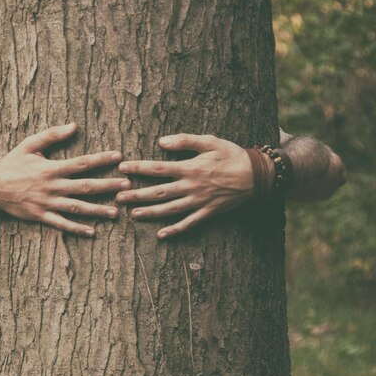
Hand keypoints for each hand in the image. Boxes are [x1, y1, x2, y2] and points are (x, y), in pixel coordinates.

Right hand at [0, 123, 129, 235]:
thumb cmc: (12, 163)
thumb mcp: (30, 144)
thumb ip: (52, 135)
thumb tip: (74, 125)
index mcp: (51, 168)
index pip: (82, 163)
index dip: (101, 160)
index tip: (118, 157)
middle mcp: (52, 187)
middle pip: (85, 187)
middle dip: (108, 186)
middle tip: (127, 186)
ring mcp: (48, 203)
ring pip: (78, 208)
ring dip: (98, 210)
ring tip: (117, 212)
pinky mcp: (41, 216)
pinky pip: (62, 224)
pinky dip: (77, 229)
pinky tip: (92, 232)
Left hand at [117, 134, 261, 238]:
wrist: (257, 175)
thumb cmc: (232, 154)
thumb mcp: (210, 141)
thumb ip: (185, 140)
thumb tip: (161, 142)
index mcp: (190, 168)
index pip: (158, 169)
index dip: (139, 168)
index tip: (122, 168)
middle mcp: (192, 187)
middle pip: (159, 192)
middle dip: (137, 194)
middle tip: (118, 196)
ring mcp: (199, 202)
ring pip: (170, 210)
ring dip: (150, 212)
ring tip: (133, 214)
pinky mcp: (208, 212)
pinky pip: (189, 224)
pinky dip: (175, 230)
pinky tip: (161, 235)